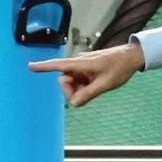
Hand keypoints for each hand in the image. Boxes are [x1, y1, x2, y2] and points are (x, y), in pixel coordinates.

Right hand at [29, 42, 145, 106]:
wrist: (132, 57)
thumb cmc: (120, 67)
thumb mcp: (106, 84)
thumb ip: (89, 94)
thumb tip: (74, 104)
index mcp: (82, 64)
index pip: (59, 66)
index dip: (43, 67)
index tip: (30, 66)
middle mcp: (79, 63)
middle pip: (64, 81)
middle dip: (72, 91)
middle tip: (87, 95)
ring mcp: (82, 66)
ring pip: (72, 83)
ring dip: (79, 89)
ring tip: (96, 87)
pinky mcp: (85, 69)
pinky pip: (78, 81)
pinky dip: (84, 86)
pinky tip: (96, 84)